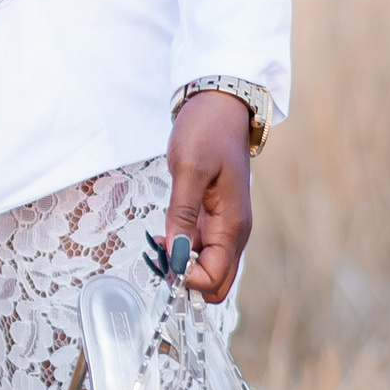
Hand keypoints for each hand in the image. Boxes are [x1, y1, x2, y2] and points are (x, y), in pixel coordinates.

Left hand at [165, 91, 253, 302]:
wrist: (220, 107)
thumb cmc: (207, 131)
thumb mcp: (189, 169)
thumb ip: (182, 214)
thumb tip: (176, 255)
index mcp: (233, 225)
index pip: (215, 278)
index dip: (187, 279)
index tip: (162, 259)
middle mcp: (234, 233)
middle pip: (216, 282)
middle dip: (186, 280)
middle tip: (157, 258)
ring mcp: (226, 228)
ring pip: (208, 268)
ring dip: (181, 266)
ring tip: (155, 243)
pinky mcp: (215, 220)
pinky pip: (202, 251)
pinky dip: (182, 252)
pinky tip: (162, 237)